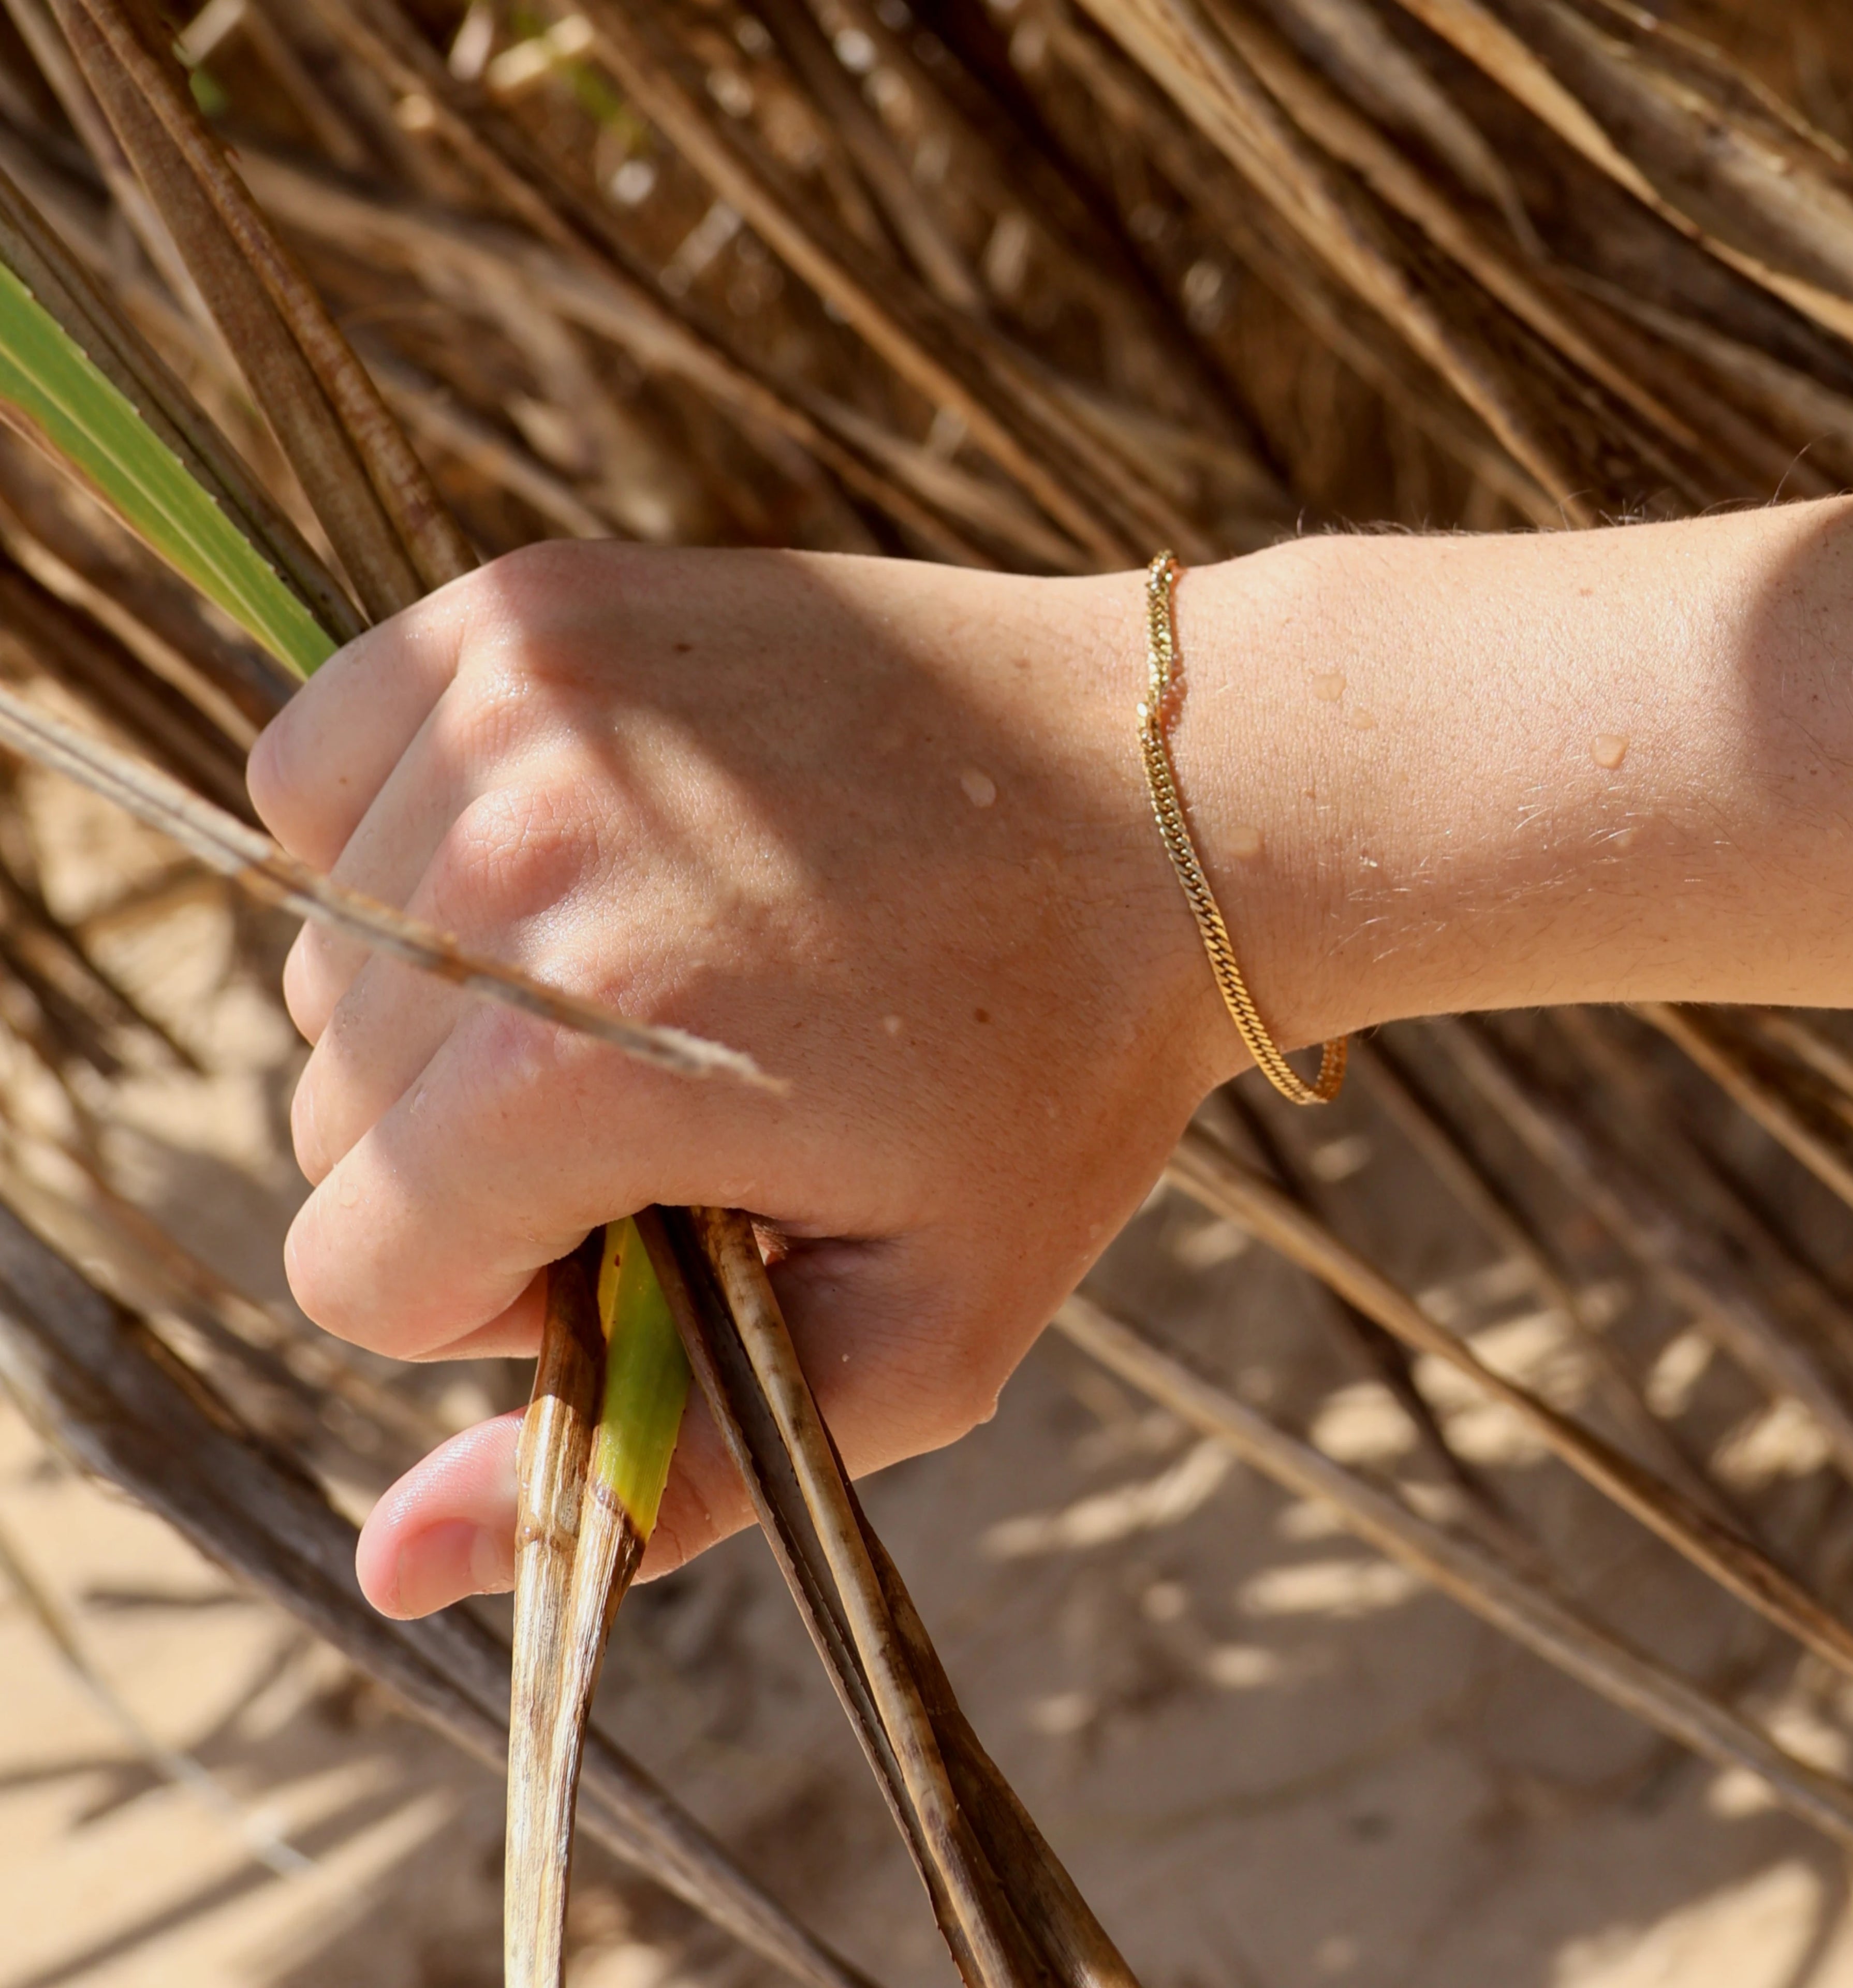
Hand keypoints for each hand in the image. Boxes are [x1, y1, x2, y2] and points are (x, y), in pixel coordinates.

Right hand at [247, 544, 1225, 1616]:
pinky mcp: (524, 606)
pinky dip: (405, 840)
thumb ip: (652, 1473)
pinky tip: (569, 859)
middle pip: (333, 1113)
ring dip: (450, 1008)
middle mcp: (504, 865)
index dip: (504, 1293)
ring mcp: (507, 708)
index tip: (651, 1229)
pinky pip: (328, 772)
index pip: (357, 1269)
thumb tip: (384, 1575)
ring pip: (324, 954)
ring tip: (652, 977)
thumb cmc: (1058, 1078)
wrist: (1171, 795)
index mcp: (579, 1065)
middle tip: (679, 1101)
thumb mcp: (909, 1333)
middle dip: (481, 1157)